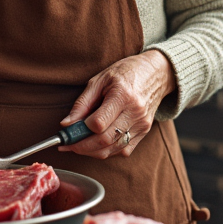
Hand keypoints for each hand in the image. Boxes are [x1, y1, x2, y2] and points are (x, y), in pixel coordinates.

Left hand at [59, 50, 176, 157]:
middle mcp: (135, 112)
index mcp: (123, 95)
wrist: (156, 72)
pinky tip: (97, 144)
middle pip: (104, 140)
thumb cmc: (125, 72)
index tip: (67, 132)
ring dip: (92, 151)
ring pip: (113, 149)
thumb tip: (66, 124)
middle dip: (82, 146)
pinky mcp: (144, 131)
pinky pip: (123, 150)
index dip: (80, 131)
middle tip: (68, 143)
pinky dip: (107, 151)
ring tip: (79, 144)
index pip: (98, 123)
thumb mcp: (100, 79)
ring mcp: (142, 124)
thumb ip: (82, 103)